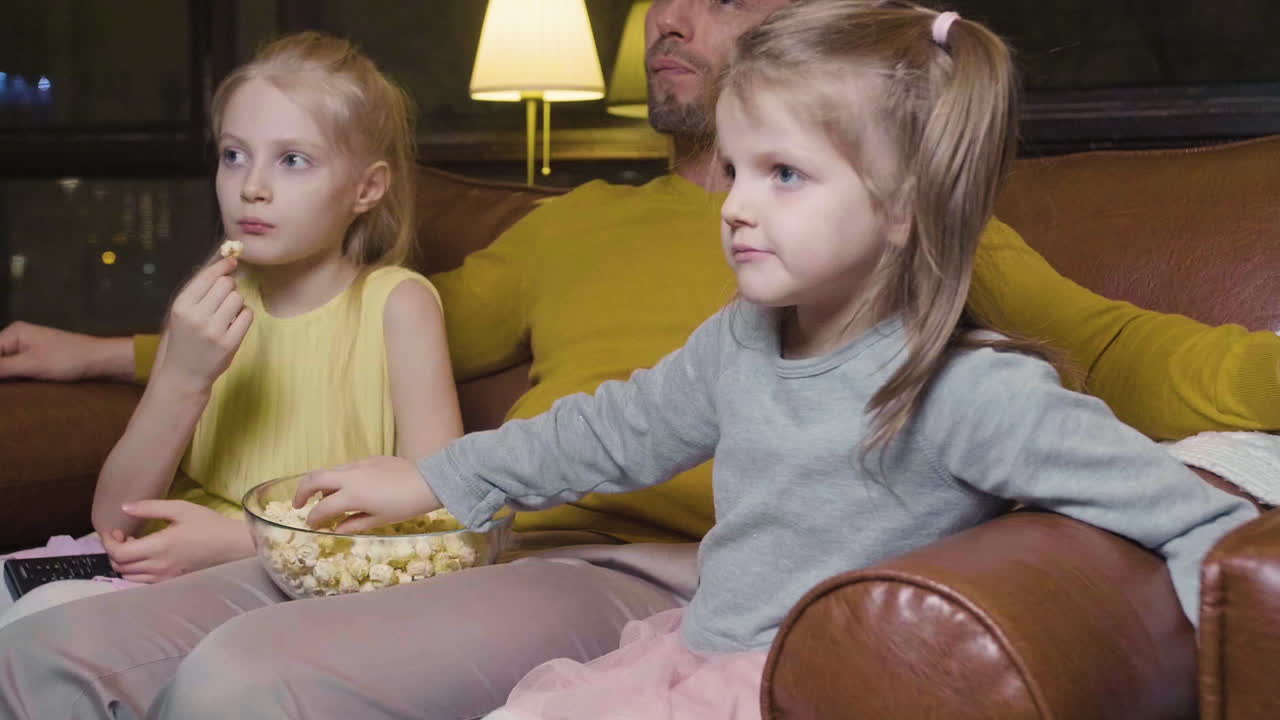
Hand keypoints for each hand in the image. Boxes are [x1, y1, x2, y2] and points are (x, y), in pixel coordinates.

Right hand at [0, 321, 132, 381]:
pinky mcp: (38, 358)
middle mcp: (18, 337)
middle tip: (8, 387)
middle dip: (2, 375)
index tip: (3, 385)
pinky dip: (15, 377)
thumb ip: (1, 368)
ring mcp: (28, 347)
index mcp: (14, 333)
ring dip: (6, 377)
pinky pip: (17, 368)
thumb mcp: (31, 365)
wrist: (101, 360)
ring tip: (11, 389)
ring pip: (6, 365)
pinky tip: (16, 388)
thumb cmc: (69, 359)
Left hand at [101, 500, 255, 582]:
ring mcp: (164, 578)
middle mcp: (158, 566)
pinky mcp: (171, 582)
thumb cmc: (209, 524)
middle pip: (120, 566)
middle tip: (123, 536)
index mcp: (159, 547)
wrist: (233, 546)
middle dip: (114, 551)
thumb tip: (124, 507)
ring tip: (134, 546)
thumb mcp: (181, 509)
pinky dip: (135, 571)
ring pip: (128, 577)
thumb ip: (150, 507)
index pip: (119, 553)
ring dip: (123, 562)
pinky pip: (142, 582)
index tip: (113, 530)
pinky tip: (146, 558)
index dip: (108, 542)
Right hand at [156, 257, 252, 389]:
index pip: (207, 276)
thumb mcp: (181, 312)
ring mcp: (214, 331)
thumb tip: (224, 262)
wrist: (183, 374)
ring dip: (236, 302)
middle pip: (226, 284)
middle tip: (224, 298)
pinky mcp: (230, 343)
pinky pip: (247, 315)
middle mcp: (196, 316)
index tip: (232, 261)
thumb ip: (199, 290)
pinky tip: (235, 323)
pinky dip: (244, 315)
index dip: (222, 266)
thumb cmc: (184, 338)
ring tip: (226, 314)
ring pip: (238, 298)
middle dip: (229, 287)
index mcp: (181, 306)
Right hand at [294, 456, 440, 533]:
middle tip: (298, 504)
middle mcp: (349, 476)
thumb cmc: (405, 506)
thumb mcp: (379, 520)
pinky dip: (338, 478)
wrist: (428, 481)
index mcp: (351, 495)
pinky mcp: (369, 458)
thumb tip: (335, 528)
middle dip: (301, 492)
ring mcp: (358, 464)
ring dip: (320, 484)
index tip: (311, 525)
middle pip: (314, 479)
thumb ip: (353, 524)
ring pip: (329, 470)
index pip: (321, 508)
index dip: (313, 518)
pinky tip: (348, 488)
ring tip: (325, 498)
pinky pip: (346, 467)